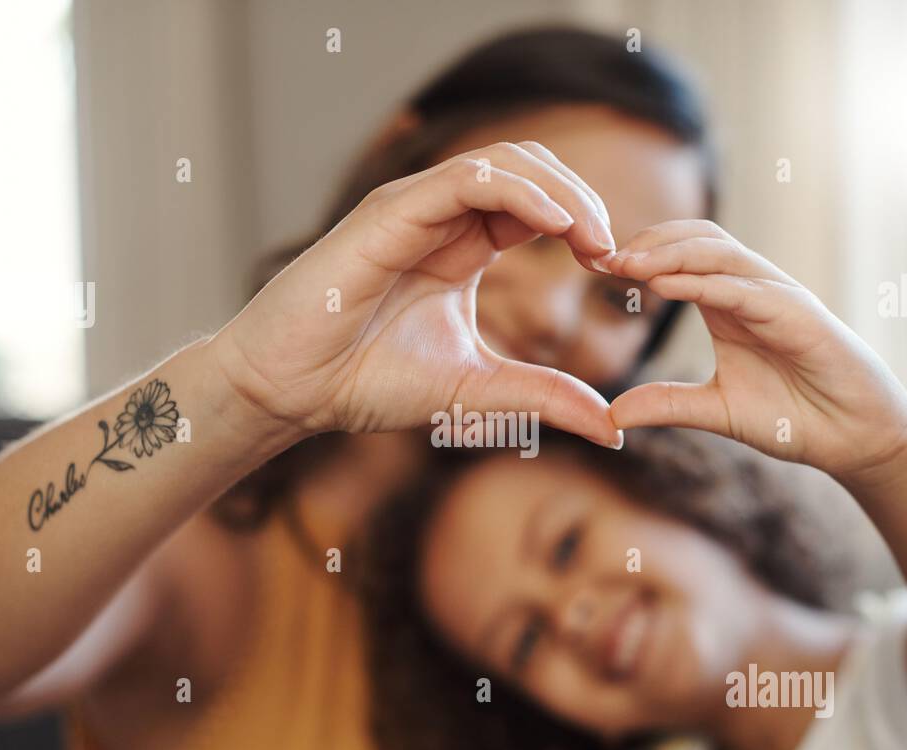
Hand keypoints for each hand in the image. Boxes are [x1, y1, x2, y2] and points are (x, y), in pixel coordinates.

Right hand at [214, 141, 621, 446]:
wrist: (290, 391)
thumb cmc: (364, 381)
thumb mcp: (477, 390)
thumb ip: (543, 397)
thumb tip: (613, 428)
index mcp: (460, 247)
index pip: (536, 207)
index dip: (583, 226)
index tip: (616, 270)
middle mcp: (439, 217)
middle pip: (530, 172)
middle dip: (583, 201)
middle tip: (615, 252)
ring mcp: (413, 207)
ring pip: (504, 163)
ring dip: (560, 191)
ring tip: (595, 238)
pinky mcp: (390, 212)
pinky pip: (467, 180)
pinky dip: (518, 193)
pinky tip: (557, 226)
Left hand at [606, 220, 906, 478]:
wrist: (853, 439)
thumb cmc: (792, 417)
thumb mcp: (715, 411)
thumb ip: (667, 405)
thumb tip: (612, 415)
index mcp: (727, 305)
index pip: (679, 257)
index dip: (638, 255)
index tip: (594, 267)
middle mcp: (750, 291)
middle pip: (696, 239)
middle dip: (647, 242)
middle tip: (601, 257)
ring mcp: (777, 297)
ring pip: (719, 253)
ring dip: (669, 254)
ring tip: (625, 264)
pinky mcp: (798, 315)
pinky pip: (745, 289)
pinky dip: (704, 283)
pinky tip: (666, 285)